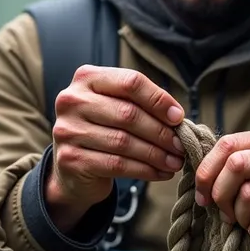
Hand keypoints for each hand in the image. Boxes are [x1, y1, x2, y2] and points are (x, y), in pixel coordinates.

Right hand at [46, 66, 184, 230]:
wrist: (73, 165)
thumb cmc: (103, 128)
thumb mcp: (116, 106)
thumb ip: (141, 104)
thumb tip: (177, 117)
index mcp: (87, 78)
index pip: (130, 82)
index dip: (158, 100)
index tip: (178, 117)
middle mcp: (72, 100)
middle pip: (128, 114)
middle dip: (161, 132)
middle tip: (181, 145)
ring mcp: (68, 130)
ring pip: (124, 142)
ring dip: (156, 154)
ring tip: (175, 161)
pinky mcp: (71, 159)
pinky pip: (116, 165)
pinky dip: (144, 170)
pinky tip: (160, 172)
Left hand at [194, 127, 249, 250]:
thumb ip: (229, 165)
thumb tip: (192, 165)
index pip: (229, 143)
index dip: (207, 171)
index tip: (201, 194)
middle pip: (237, 164)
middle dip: (220, 194)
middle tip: (224, 213)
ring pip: (247, 195)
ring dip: (240, 217)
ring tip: (249, 223)